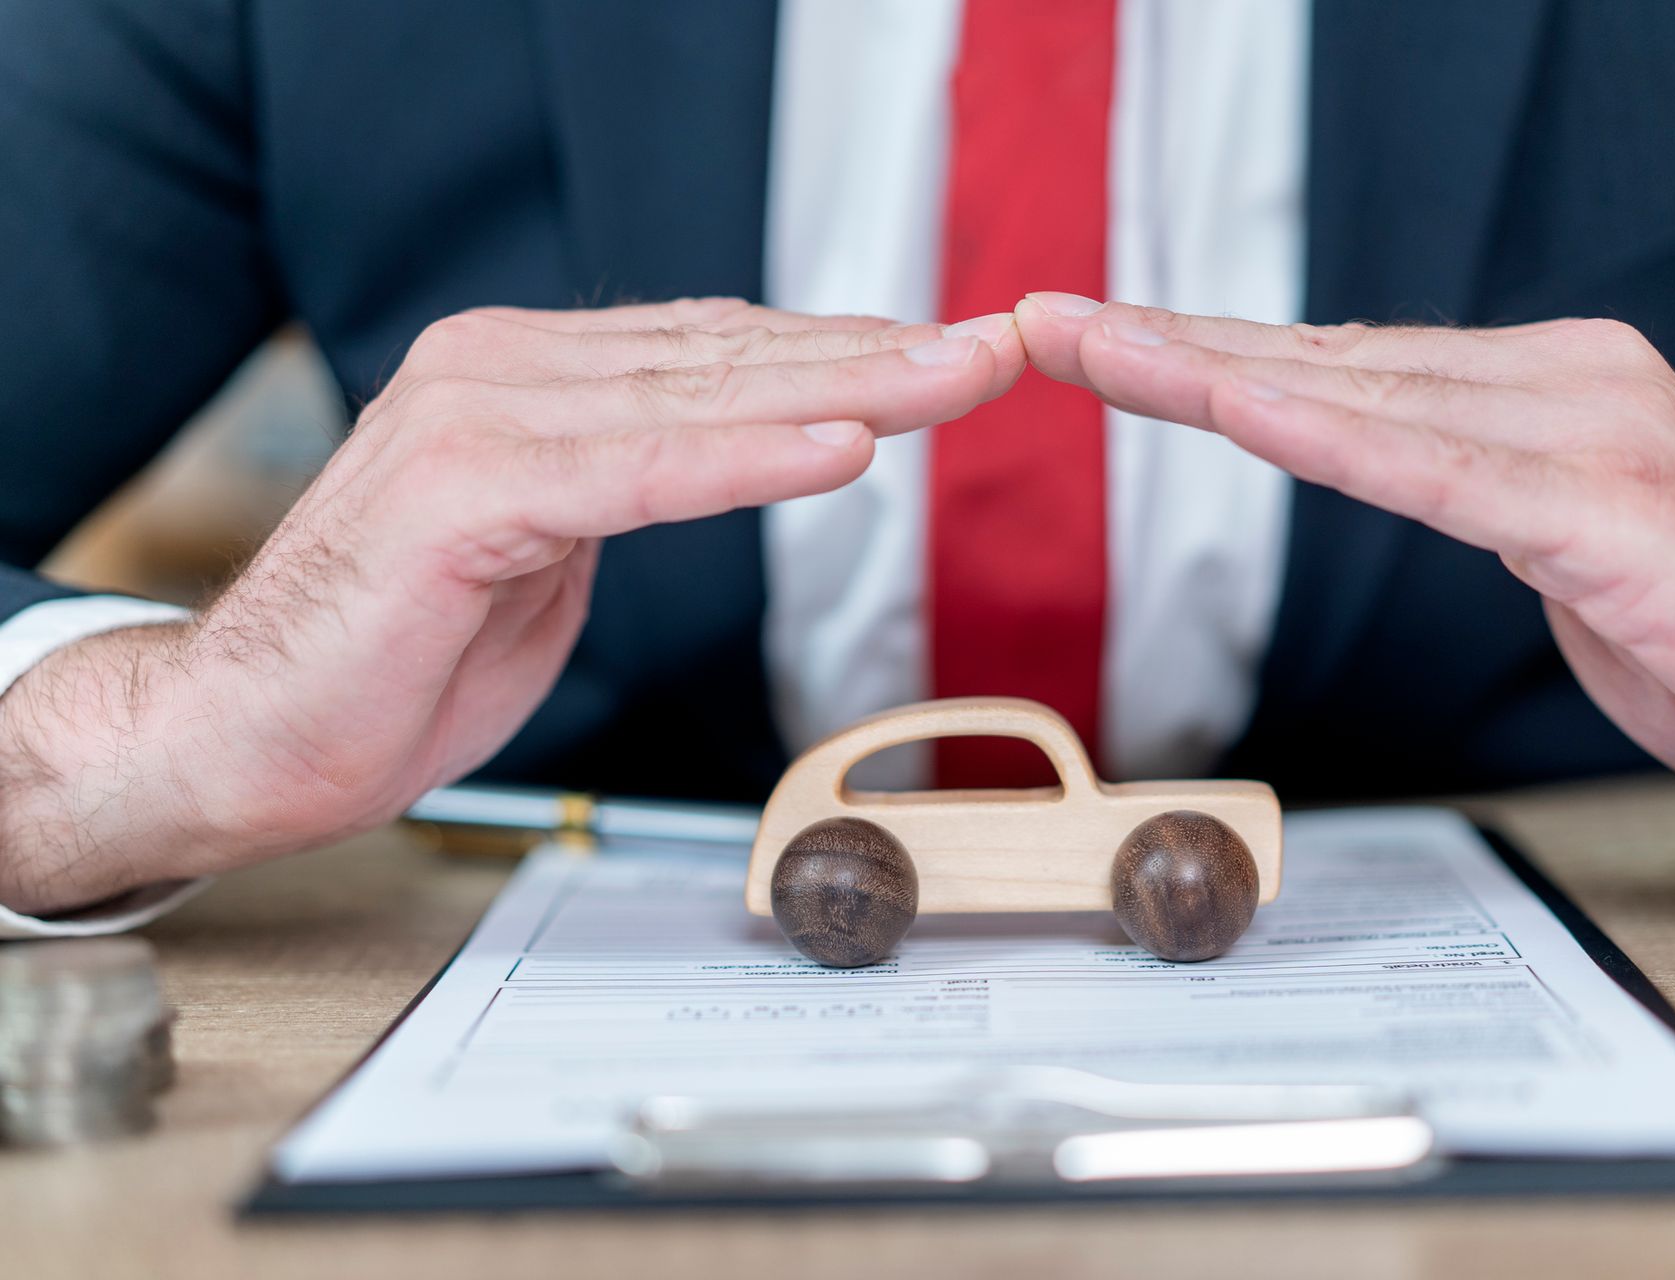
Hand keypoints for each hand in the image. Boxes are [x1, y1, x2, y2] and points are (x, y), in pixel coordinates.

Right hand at [0, 300, 1023, 913]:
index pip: (719, 354)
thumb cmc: (392, 662)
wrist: (246, 736)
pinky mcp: (464, 493)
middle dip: (881, 355)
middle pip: (731, 356)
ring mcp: (479, 420)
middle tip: (1003, 347)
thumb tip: (724, 454)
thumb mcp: (548, 561)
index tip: (957, 358)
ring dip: (847, 387)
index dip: (847, 354)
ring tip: (961, 379)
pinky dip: (747, 459)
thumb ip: (625, 491)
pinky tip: (845, 444)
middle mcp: (503, 373)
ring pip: (702, 397)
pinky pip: (640, 472)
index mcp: (528, 382)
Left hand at [1016, 293, 1674, 833]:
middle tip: (1048, 323)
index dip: (1214, 355)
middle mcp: (1559, 385)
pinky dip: (1321, 439)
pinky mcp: (1601, 510)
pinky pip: (1429, 471)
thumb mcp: (1574, 553)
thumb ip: (1489, 498)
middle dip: (1172, 343)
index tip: (1107, 343)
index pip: (1344, 368)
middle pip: (1323, 360)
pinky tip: (1231, 410)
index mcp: (1547, 393)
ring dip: (1206, 371)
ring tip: (1089, 348)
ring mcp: (1583, 435)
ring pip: (1354, 395)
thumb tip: (1414, 474)